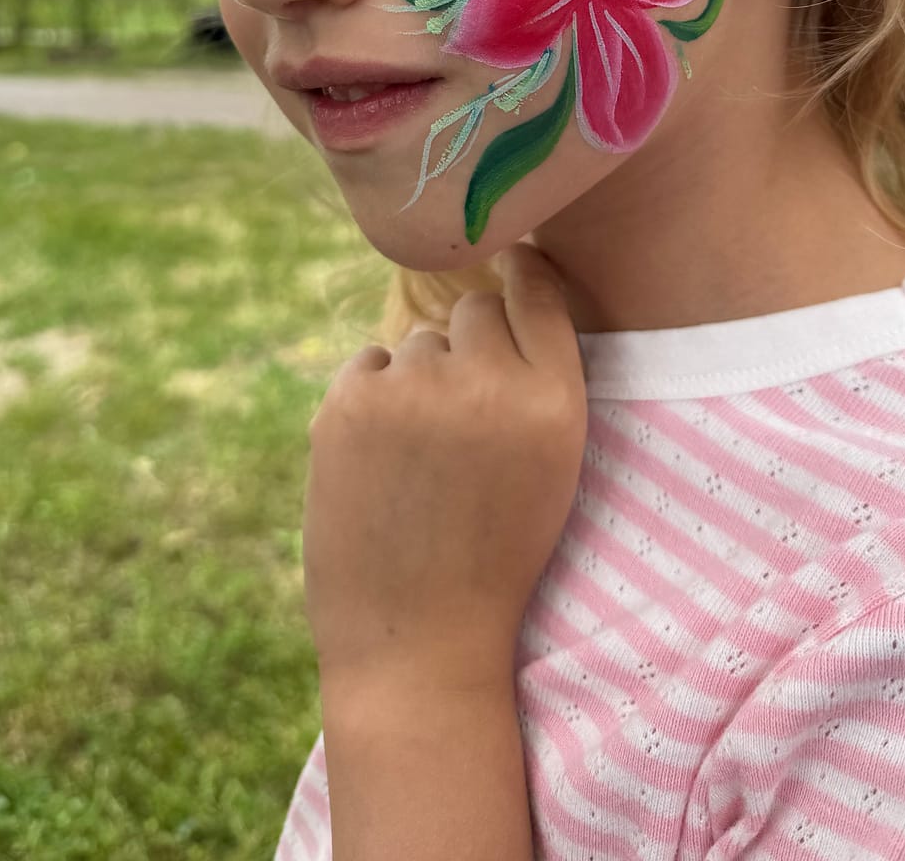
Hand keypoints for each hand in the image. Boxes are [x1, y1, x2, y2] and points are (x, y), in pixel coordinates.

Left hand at [302, 243, 587, 692]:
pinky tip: (382, 463)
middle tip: (460, 423)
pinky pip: (366, 365)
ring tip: (421, 462)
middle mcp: (488, 382)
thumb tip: (502, 274)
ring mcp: (415, 388)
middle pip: (474, 309)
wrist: (417, 640)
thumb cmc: (492, 554)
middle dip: (467, 349)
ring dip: (418, 381)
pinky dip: (371, 400)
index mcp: (554, 402)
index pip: (538, 289)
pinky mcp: (349, 401)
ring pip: (416, 343)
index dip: (523, 271)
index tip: (514, 263)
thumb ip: (532, 379)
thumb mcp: (548, 466)